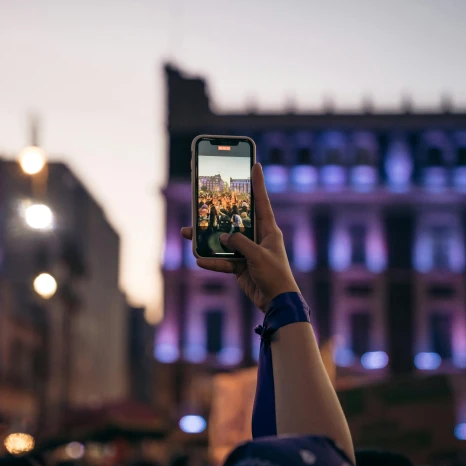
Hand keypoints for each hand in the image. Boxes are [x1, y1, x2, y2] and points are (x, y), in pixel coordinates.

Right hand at [181, 163, 299, 311]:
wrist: (277, 301)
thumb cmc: (275, 275)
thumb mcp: (258, 255)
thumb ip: (240, 243)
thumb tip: (224, 237)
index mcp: (269, 229)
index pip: (261, 201)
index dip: (258, 183)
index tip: (255, 164)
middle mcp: (258, 237)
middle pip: (235, 220)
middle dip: (219, 211)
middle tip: (205, 198)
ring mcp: (248, 252)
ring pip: (224, 241)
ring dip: (207, 239)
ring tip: (188, 233)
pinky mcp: (240, 266)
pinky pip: (222, 260)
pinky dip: (211, 261)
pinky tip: (199, 259)